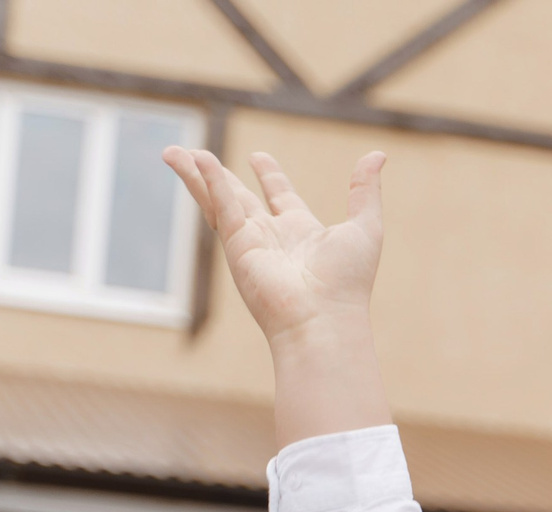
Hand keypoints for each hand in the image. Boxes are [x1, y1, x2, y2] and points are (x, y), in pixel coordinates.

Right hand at [165, 148, 383, 346]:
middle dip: (215, 174)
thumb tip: (378, 155)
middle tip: (195, 153)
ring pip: (218, 199)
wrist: (325, 320)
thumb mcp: (366, 227)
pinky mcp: (237, 247)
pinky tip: (197, 162)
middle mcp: (273, 237)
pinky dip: (208, 183)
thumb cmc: (348, 283)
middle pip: (239, 196)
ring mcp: (251, 243)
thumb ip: (366, 190)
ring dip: (196, 175)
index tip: (258, 157)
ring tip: (174, 152)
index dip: (269, 176)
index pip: (280, 197)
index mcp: (302, 233)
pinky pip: (221, 206)